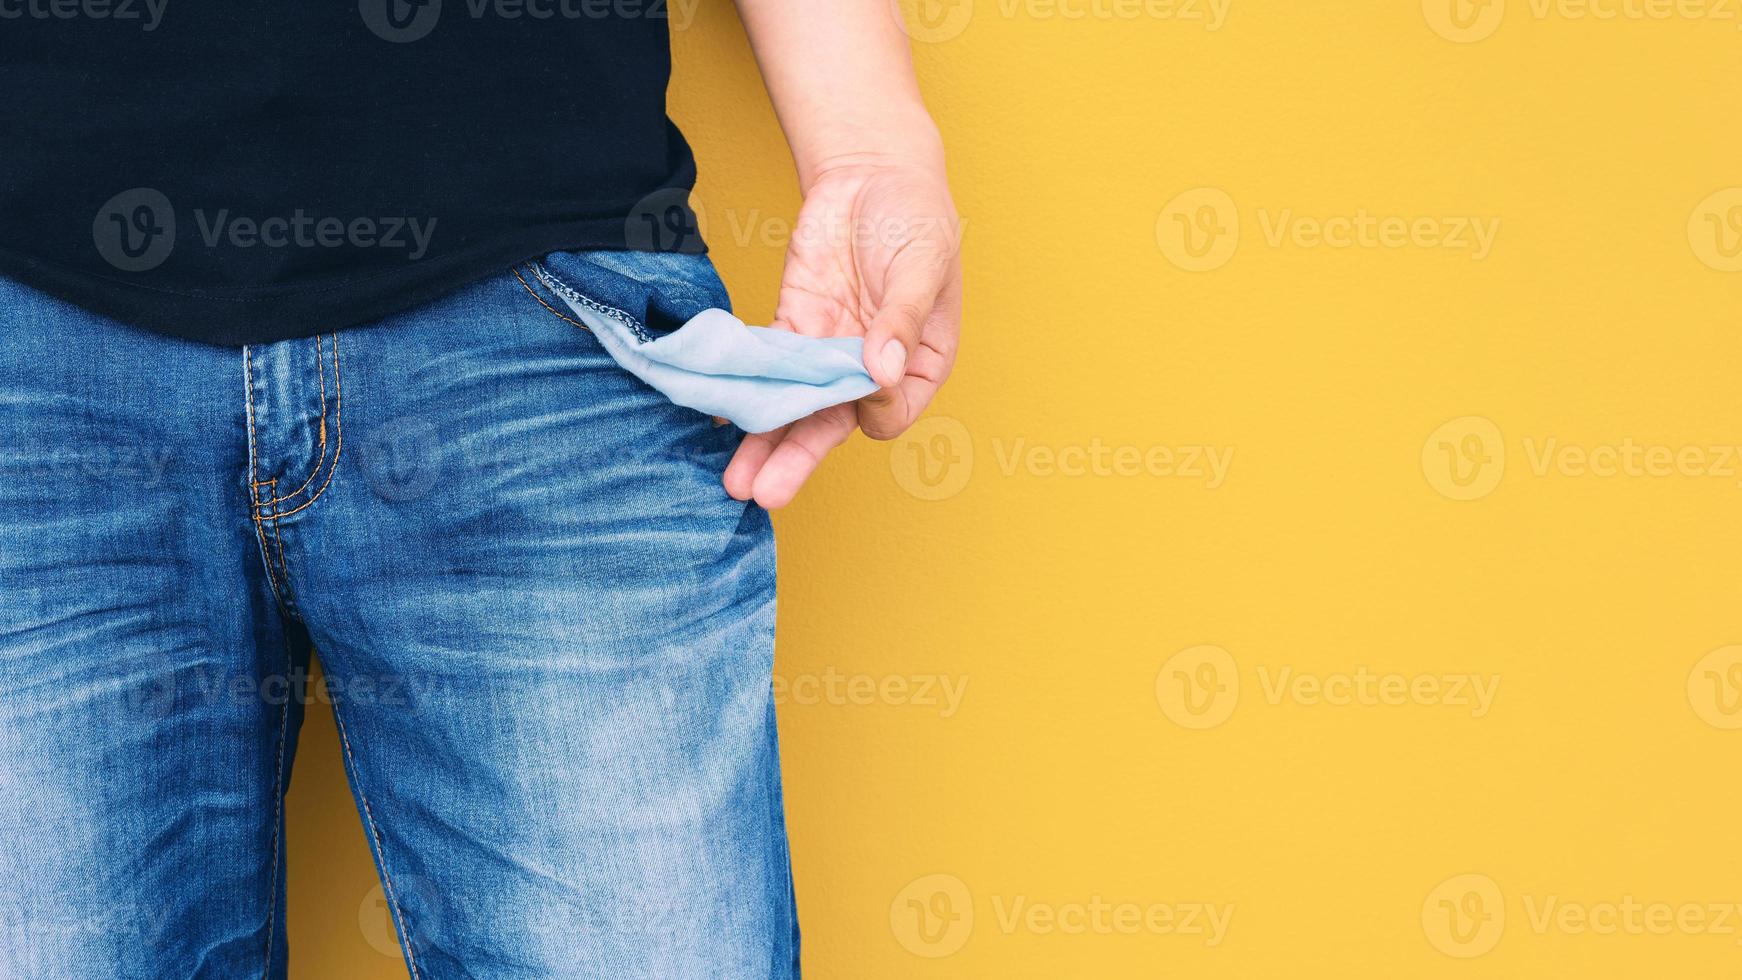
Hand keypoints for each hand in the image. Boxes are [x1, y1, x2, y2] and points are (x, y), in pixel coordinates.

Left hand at [723, 156, 962, 507]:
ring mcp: (827, 352)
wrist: (872, 172)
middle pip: (833, 424)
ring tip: (737, 482)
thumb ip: (901, 318)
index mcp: (918, 365)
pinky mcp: (792, 327)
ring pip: (793, 407)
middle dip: (797, 459)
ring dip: (764, 442)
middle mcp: (870, 371)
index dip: (875, 411)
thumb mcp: (923, 264)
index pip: (893, 412)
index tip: (863, 390)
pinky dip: (742, 392)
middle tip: (765, 493)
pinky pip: (765, 368)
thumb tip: (880, 371)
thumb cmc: (916, 218)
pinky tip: (718, 419)